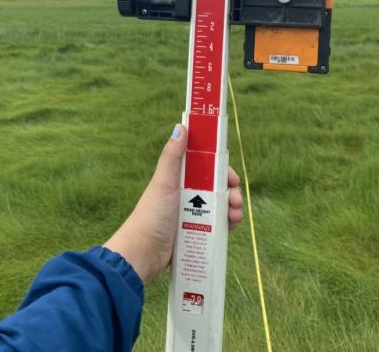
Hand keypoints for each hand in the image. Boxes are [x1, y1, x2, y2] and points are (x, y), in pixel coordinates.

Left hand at [104, 124, 243, 284]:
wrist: (143, 253)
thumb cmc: (151, 215)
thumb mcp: (163, 182)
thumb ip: (172, 155)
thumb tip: (181, 126)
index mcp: (181, 179)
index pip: (207, 168)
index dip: (222, 170)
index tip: (232, 177)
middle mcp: (188, 194)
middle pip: (218, 188)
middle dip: (231, 191)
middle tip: (235, 200)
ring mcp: (192, 214)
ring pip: (220, 206)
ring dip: (232, 208)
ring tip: (234, 215)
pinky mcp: (196, 233)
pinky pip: (217, 225)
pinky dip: (227, 223)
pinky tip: (231, 225)